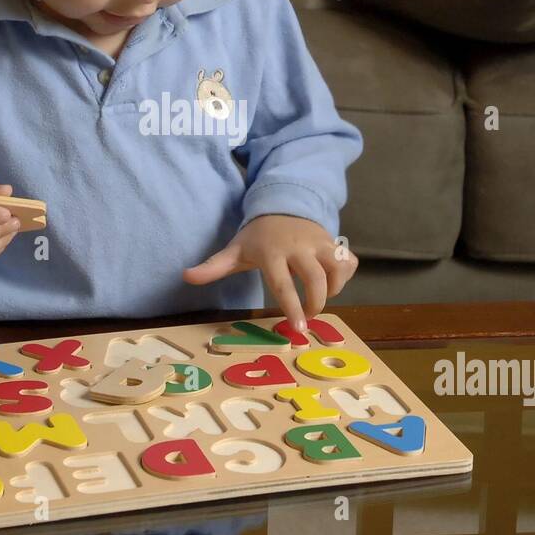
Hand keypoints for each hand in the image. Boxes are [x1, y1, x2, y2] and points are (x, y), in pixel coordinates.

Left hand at [182, 215, 357, 326]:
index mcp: (272, 252)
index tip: (298, 329)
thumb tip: (185, 277)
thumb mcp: (235, 251)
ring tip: (319, 298)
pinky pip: (349, 262)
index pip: (283, 283)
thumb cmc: (258, 238)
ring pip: (337, 268)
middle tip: (307, 318)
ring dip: (333, 289)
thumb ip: (213, 267)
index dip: (292, 307)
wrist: (283, 205)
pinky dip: (345, 276)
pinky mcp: (334, 241)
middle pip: (316, 278)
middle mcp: (299, 246)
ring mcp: (320, 242)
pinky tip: (331, 282)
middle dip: (316, 303)